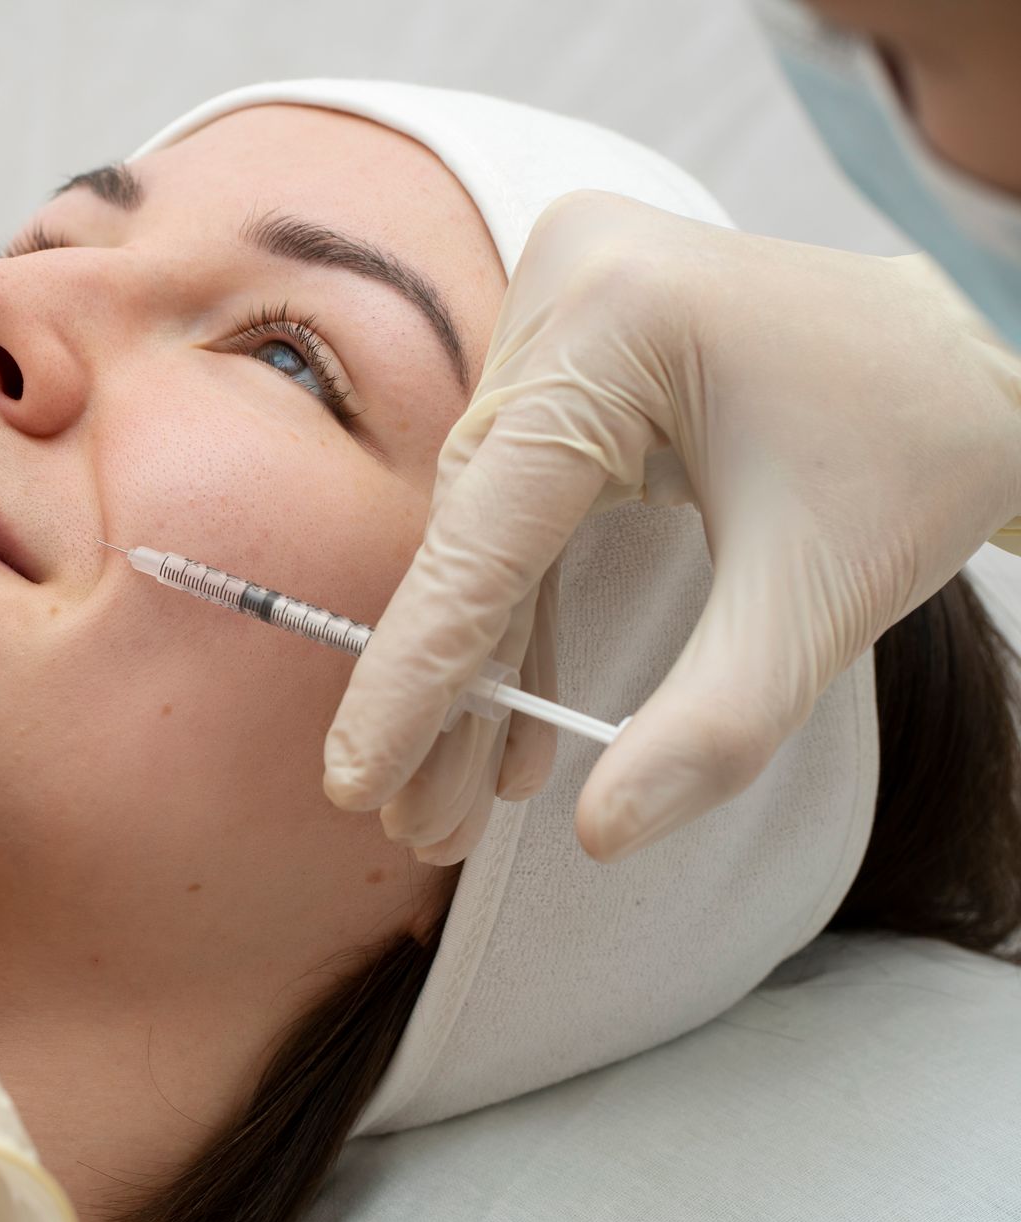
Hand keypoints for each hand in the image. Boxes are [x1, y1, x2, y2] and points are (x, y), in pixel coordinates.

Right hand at [323, 191, 1020, 861]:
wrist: (980, 356)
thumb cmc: (920, 453)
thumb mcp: (823, 597)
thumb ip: (716, 723)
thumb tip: (601, 836)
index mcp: (618, 323)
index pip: (486, 534)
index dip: (417, 673)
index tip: (357, 781)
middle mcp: (562, 291)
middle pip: (474, 535)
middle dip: (450, 692)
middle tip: (419, 825)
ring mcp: (558, 308)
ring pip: (486, 527)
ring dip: (478, 665)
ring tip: (454, 800)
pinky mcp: (568, 342)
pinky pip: (519, 497)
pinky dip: (521, 607)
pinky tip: (513, 715)